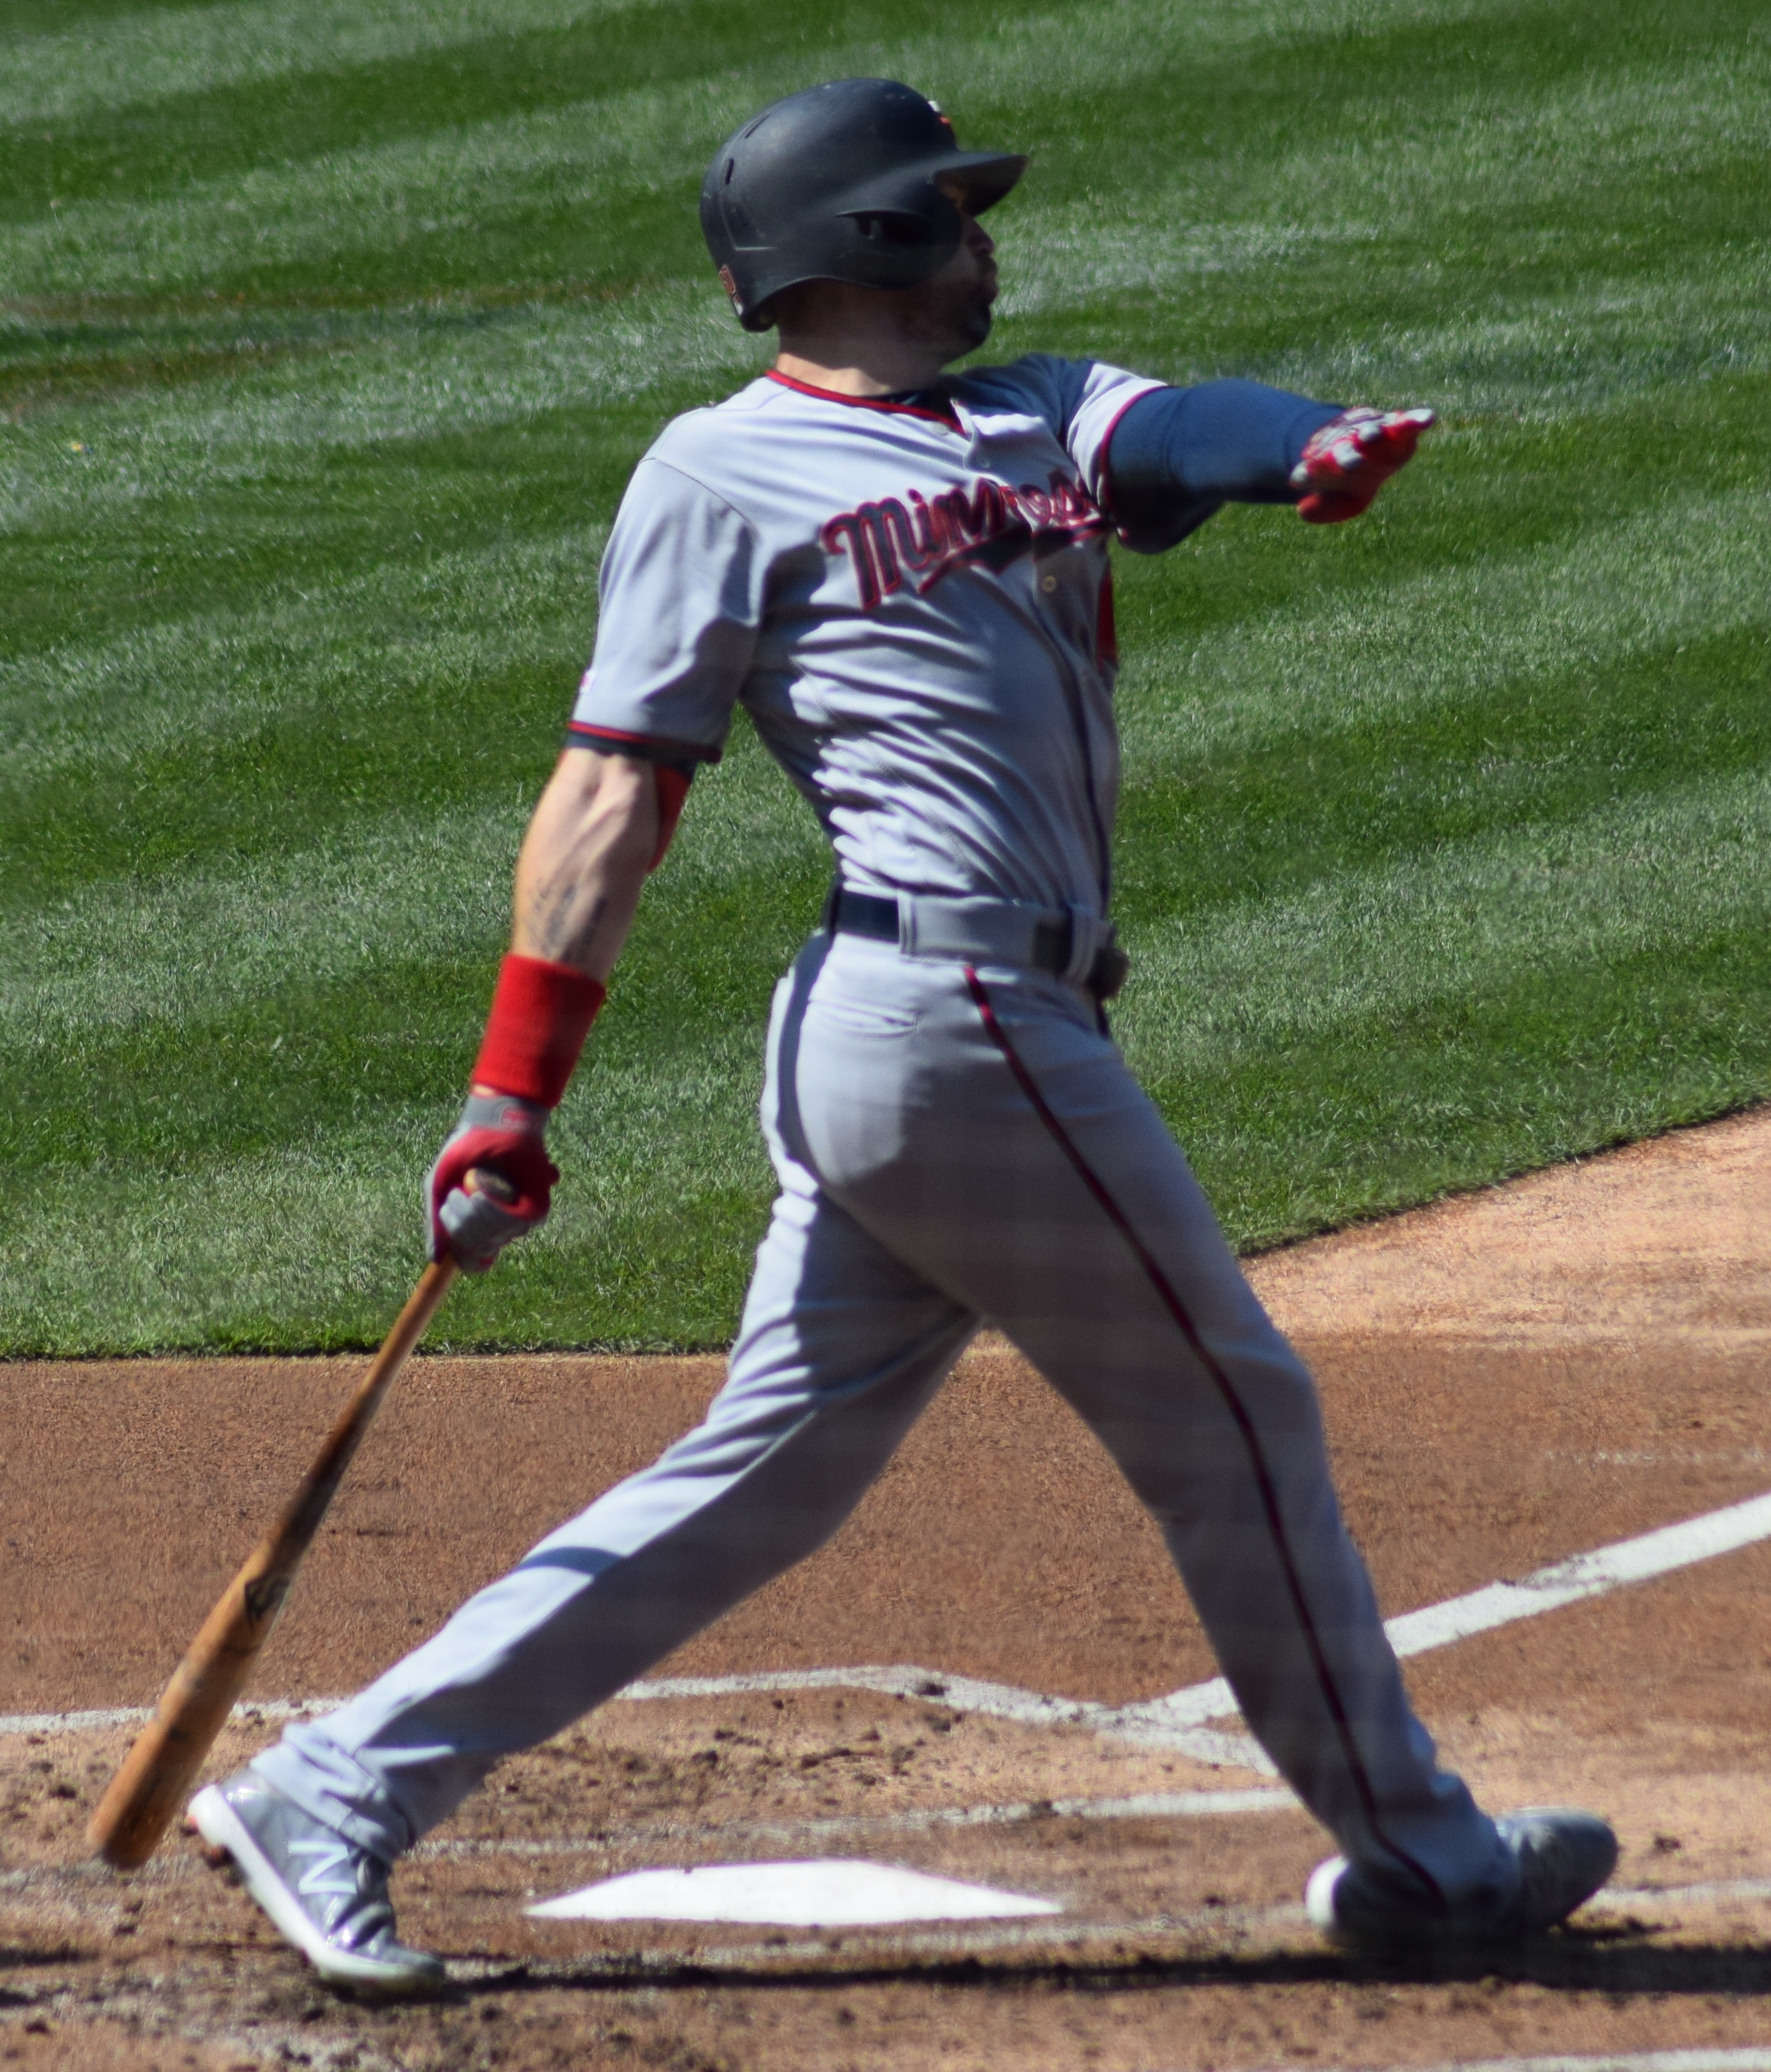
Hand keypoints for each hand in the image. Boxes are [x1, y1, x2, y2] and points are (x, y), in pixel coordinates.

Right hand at [427, 1091, 557, 1272]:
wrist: (490, 1122)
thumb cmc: (465, 1151)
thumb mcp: (438, 1187)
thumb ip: (436, 1224)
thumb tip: (435, 1260)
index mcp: (481, 1226)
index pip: (476, 1263)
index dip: (464, 1258)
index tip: (455, 1246)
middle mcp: (503, 1227)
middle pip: (477, 1252)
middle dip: (457, 1225)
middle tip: (455, 1196)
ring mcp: (520, 1219)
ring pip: (491, 1239)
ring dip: (471, 1212)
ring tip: (470, 1184)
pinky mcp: (536, 1208)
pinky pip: (509, 1223)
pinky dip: (491, 1205)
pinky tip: (482, 1188)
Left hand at [1290, 407, 1435, 522]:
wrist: (1362, 444)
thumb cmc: (1348, 479)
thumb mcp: (1337, 501)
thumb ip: (1323, 509)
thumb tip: (1304, 511)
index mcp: (1328, 462)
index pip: (1313, 469)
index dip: (1306, 474)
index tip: (1299, 479)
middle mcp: (1349, 444)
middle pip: (1345, 449)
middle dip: (1346, 457)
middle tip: (1349, 465)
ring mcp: (1373, 432)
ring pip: (1372, 432)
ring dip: (1370, 434)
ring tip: (1371, 436)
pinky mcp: (1397, 426)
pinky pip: (1408, 422)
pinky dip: (1418, 419)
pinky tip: (1429, 418)